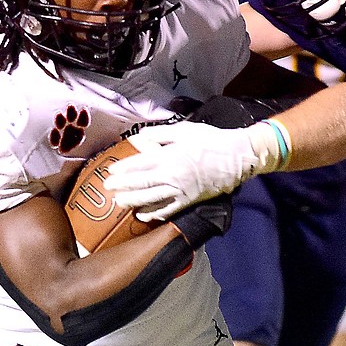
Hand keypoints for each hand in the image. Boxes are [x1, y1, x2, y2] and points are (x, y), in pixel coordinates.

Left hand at [105, 120, 281, 221]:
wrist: (237, 157)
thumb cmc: (211, 140)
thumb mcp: (184, 130)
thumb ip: (160, 133)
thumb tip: (140, 137)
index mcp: (169, 157)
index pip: (139, 165)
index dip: (123, 169)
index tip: (110, 170)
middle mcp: (171, 176)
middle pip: (141, 184)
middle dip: (122, 187)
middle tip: (108, 188)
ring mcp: (180, 191)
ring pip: (151, 199)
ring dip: (133, 202)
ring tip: (119, 203)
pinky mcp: (189, 201)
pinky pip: (168, 210)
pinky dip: (154, 214)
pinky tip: (143, 215)